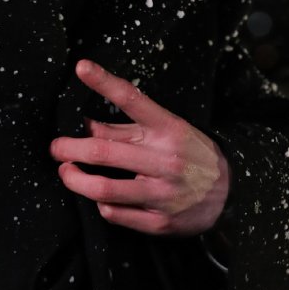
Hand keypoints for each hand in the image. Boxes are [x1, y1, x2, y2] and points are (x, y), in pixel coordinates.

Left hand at [49, 59, 230, 235]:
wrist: (232, 193)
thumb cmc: (191, 155)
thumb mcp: (167, 131)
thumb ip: (125, 129)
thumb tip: (85, 125)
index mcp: (168, 128)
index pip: (132, 99)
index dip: (104, 82)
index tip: (81, 67)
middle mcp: (166, 159)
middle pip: (104, 151)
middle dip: (70, 148)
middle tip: (56, 147)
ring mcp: (163, 193)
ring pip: (104, 189)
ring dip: (76, 180)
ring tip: (67, 172)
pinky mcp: (160, 222)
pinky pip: (117, 214)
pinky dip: (101, 204)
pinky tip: (100, 198)